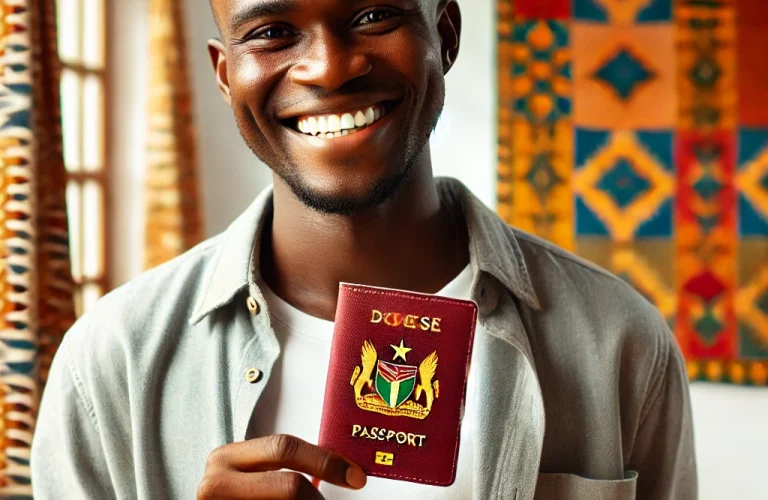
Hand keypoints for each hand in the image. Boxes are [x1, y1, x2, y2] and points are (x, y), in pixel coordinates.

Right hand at [197, 434, 366, 498]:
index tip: (353, 474)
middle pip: (290, 485)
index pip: (284, 448)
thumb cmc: (235, 497)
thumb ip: (280, 466)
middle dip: (320, 495)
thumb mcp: (251, 475)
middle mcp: (217, 483)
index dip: (325, 461)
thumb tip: (338, 468)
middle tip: (345, 490)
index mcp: (226, 458)